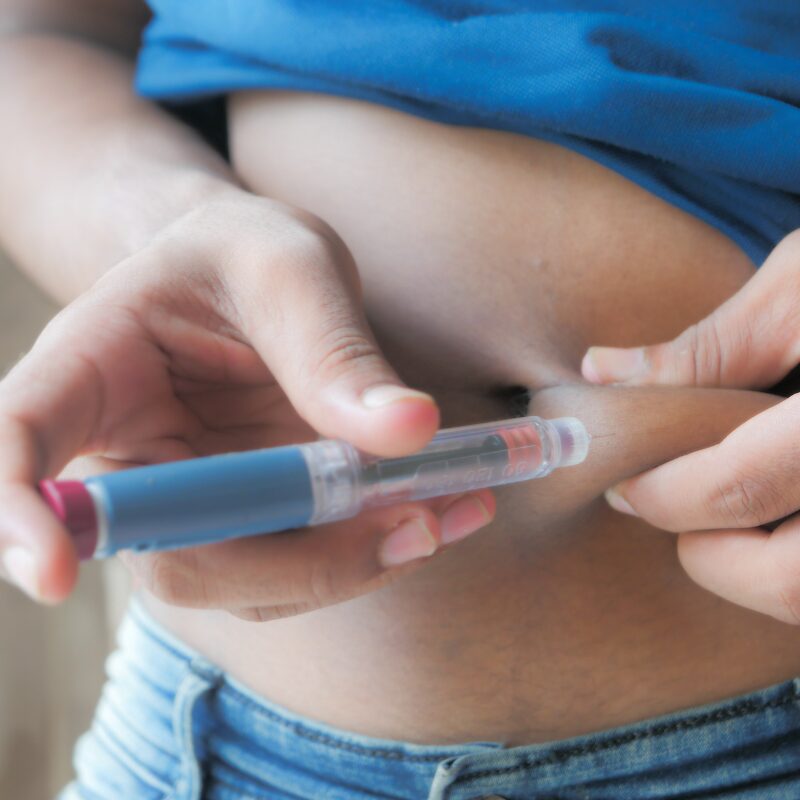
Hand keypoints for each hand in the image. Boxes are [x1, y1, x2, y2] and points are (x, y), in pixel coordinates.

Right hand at [0, 188, 494, 617]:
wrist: (253, 276)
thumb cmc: (245, 252)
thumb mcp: (291, 266)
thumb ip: (333, 345)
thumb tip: (409, 430)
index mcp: (90, 368)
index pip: (19, 444)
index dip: (18, 517)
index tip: (49, 573)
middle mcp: (126, 455)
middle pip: (169, 551)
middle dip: (293, 561)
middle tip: (414, 526)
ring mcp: (188, 500)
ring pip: (246, 580)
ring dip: (352, 565)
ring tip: (448, 511)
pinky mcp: (247, 521)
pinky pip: (296, 567)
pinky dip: (370, 552)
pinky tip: (439, 511)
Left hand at [580, 230, 799, 623]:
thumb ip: (710, 346)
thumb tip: (602, 374)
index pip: (739, 487)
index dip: (662, 495)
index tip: (624, 485)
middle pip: (791, 585)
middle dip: (712, 559)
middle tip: (676, 510)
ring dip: (766, 579)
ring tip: (734, 516)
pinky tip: (787, 520)